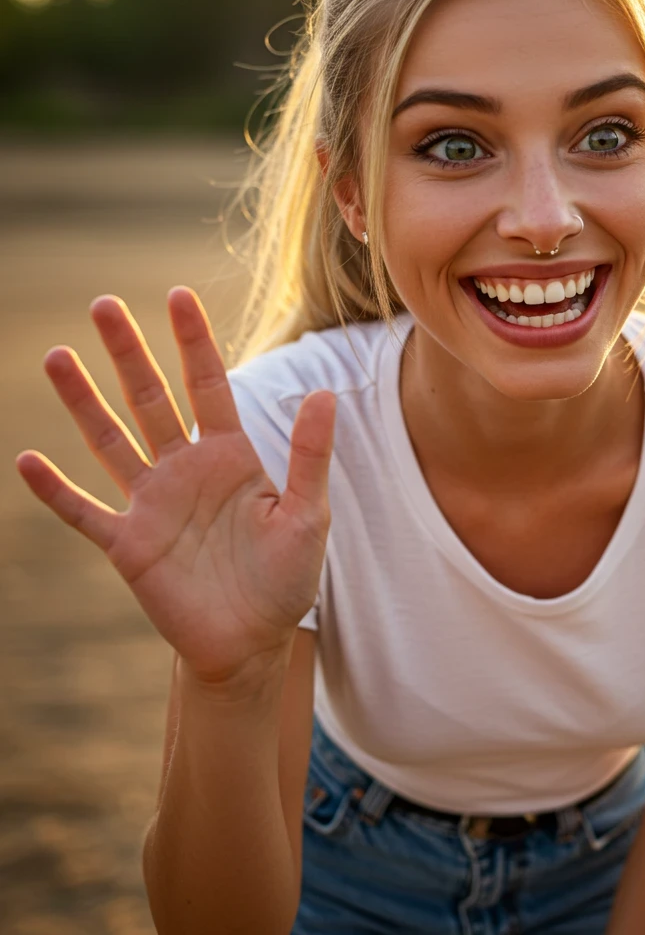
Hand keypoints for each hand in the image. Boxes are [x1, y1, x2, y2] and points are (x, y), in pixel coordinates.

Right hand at [15, 287, 335, 685]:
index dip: (193, 342)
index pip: (208, 385)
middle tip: (102, 305)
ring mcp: (152, 504)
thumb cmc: (286, 578)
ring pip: (110, 441)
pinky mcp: (127, 544)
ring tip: (58, 356)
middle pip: (151, 399)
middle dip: (128, 354)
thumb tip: (324, 392)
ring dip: (84, 402)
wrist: (252, 640)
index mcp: (231, 457)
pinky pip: (83, 511)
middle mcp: (186, 470)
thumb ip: (309, 456)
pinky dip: (55, 490)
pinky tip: (26, 460)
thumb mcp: (306, 514)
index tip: (178, 295)